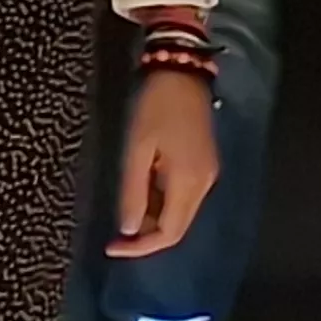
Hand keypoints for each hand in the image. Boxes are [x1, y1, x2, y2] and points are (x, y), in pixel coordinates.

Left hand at [106, 68, 221, 260]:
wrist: (182, 73)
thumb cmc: (155, 108)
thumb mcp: (137, 150)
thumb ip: (134, 193)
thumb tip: (129, 230)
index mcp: (188, 182)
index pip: (168, 233)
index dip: (140, 247)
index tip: (112, 246)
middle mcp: (204, 184)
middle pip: (177, 228)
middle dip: (146, 237)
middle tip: (116, 234)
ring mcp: (207, 175)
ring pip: (180, 214)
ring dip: (153, 219)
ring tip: (126, 207)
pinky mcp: (205, 166)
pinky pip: (183, 197)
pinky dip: (162, 203)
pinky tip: (143, 192)